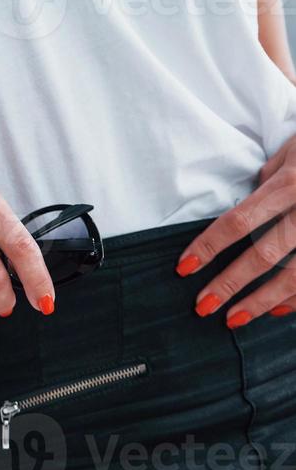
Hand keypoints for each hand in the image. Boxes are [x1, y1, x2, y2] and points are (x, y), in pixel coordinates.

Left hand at [178, 135, 295, 326]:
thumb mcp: (294, 150)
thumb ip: (271, 178)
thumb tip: (247, 203)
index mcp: (291, 183)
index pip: (239, 221)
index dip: (209, 246)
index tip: (185, 267)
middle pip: (266, 254)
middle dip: (231, 283)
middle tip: (203, 306)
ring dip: (263, 301)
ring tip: (235, 319)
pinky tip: (279, 310)